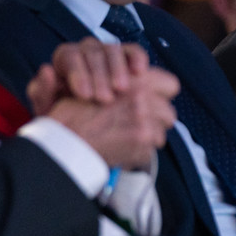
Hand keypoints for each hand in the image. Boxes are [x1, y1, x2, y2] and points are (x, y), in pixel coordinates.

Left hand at [27, 38, 152, 114]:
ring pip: (114, 50)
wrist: (89, 127)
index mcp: (65, 59)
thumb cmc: (66, 119)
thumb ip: (42, 93)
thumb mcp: (49, 111)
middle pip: (93, 52)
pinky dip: (137, 59)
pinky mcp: (128, 58)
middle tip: (104, 98)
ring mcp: (108, 52)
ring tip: (121, 89)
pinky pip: (134, 52)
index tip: (84, 95)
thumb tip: (46, 71)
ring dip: (118, 69)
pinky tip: (139, 72)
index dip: (77, 73)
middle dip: (99, 75)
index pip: (69, 56)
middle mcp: (87, 51)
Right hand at [46, 67, 178, 168]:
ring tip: (129, 137)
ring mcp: (145, 126)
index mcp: (136, 82)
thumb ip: (129, 84)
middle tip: (139, 122)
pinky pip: (150, 151)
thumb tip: (149, 88)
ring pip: (161, 134)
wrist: (64, 139)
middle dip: (156, 118)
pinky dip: (138, 152)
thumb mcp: (99, 84)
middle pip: (169, 113)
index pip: (171, 85)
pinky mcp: (141, 147)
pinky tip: (123, 148)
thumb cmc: (75, 113)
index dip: (162, 92)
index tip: (155, 98)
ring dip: (149, 136)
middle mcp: (144, 102)